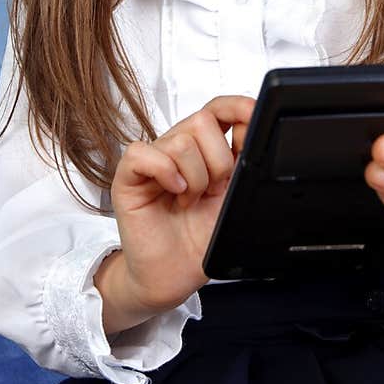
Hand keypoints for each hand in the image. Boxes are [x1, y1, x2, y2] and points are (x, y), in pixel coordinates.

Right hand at [107, 95, 256, 318]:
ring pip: (180, 140)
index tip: (254, 114)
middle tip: (213, 190)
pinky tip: (174, 192)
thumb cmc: (198, 241)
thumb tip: (254, 131)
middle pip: (202, 121)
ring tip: (190, 201)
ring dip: (195, 177)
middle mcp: (178, 150)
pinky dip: (165, 172)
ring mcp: (152, 161)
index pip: (219, 108)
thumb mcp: (233, 199)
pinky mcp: (128, 177)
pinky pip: (144, 153)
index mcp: (205, 151)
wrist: (171, 277)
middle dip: (218, 160)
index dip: (237, 106)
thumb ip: (243, 164)